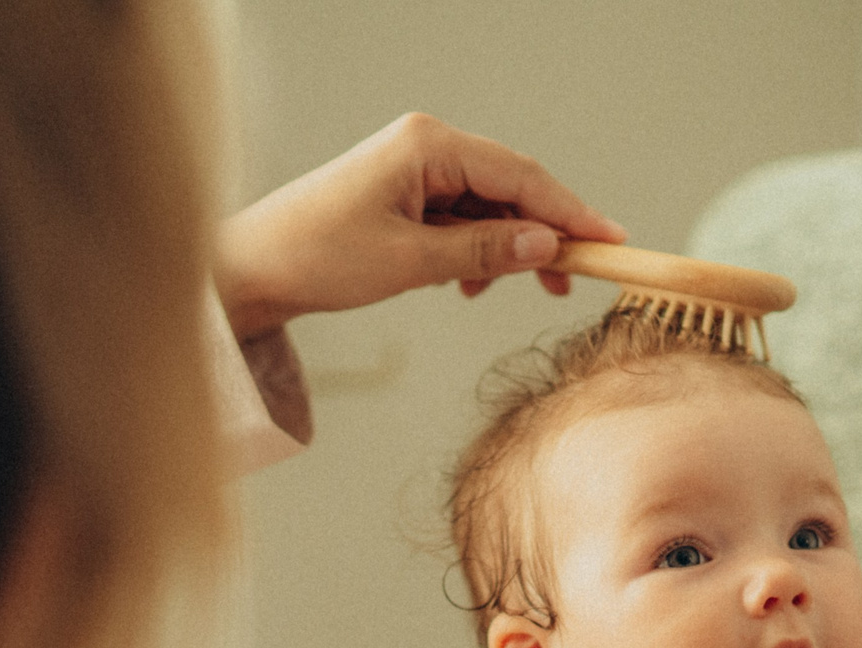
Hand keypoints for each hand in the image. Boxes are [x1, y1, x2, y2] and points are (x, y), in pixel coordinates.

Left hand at [213, 113, 626, 338]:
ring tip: (513, 289)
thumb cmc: (316, 256)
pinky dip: (474, 250)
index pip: (520, 175)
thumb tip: (545, 245)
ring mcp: (413, 168)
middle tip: (571, 280)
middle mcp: (425, 145)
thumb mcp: (411, 262)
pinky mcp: (402, 193)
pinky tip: (467, 285)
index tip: (608, 242)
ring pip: (487, 205)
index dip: (570, 212)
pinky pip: (459, 218)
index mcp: (428, 145)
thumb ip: (483, 251)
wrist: (252, 268)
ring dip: (506, 247)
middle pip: (509, 186)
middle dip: (542, 234)